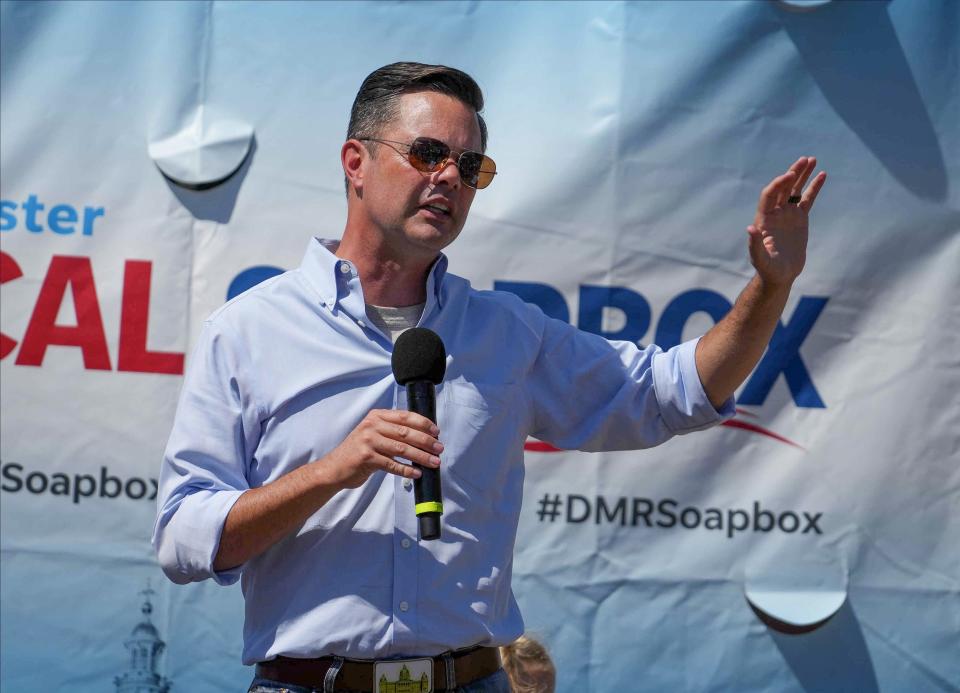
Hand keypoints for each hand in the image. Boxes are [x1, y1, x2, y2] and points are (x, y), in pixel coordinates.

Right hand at [322, 409, 442, 488]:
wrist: (335, 468)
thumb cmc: (359, 452)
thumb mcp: (373, 434)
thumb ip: (392, 431)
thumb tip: (423, 436)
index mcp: (377, 416)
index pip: (405, 416)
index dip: (423, 423)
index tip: (436, 432)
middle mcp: (372, 425)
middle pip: (406, 432)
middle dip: (426, 441)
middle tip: (439, 448)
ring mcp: (368, 441)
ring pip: (402, 449)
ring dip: (421, 456)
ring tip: (434, 462)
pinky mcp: (366, 458)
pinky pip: (392, 464)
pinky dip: (406, 469)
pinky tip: (417, 473)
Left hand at [748, 157, 826, 287]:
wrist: (780, 275)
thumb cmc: (768, 268)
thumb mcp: (760, 258)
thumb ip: (755, 244)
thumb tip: (750, 228)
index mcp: (763, 219)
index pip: (769, 195)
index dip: (778, 184)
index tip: (789, 176)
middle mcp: (774, 213)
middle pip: (783, 187)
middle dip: (793, 173)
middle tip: (804, 160)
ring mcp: (787, 214)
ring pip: (794, 190)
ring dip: (802, 175)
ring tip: (812, 160)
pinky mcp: (800, 218)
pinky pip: (807, 199)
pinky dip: (814, 187)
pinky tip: (822, 175)